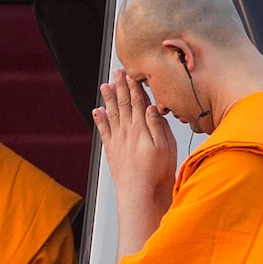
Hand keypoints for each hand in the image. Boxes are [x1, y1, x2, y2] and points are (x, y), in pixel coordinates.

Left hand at [92, 69, 176, 208]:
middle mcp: (127, 132)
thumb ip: (157, 125)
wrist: (139, 191)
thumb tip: (151, 107)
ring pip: (112, 114)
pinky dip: (100, 120)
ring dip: (108, 98)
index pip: (137, 102)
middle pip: (123, 104)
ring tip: (105, 85)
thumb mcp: (165, 146)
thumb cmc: (156, 172)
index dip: (134, 86)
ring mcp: (117, 140)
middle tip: (117, 72)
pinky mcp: (112, 150)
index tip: (131, 73)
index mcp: (141, 128)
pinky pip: (104, 131)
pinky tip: (97, 111)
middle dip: (120, 86)